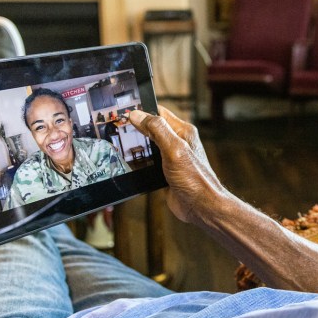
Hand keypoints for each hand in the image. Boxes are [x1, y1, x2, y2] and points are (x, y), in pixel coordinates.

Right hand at [130, 108, 228, 223]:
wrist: (200, 206)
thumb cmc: (194, 178)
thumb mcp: (174, 149)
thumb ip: (157, 129)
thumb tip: (138, 114)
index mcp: (183, 131)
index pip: (159, 113)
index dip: (142, 110)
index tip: (124, 110)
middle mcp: (178, 142)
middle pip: (152, 128)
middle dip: (136, 128)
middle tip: (118, 128)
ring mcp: (171, 158)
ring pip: (149, 146)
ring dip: (137, 146)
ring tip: (120, 144)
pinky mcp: (165, 172)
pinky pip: (149, 162)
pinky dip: (140, 162)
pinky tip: (130, 163)